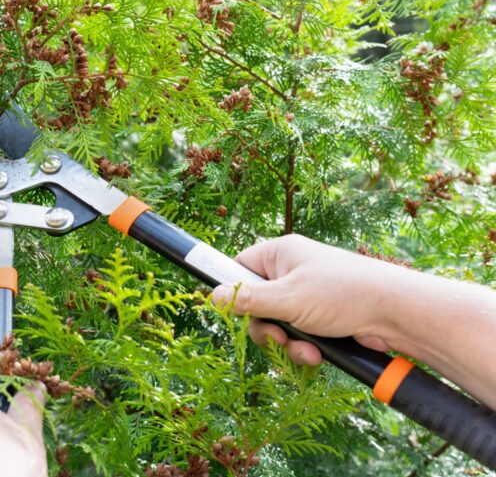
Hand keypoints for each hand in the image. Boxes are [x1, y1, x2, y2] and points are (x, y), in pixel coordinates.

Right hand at [211, 234, 403, 365]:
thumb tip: (212, 297)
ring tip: (305, 350)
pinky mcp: (319, 319)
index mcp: (281, 255)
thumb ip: (248, 300)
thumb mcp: (289, 298)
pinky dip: (302, 348)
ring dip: (285, 343)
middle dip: (265, 328)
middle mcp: (291, 273)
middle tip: (278, 337)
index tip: (232, 310)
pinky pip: (296, 336)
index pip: (239, 267)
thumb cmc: (344, 293)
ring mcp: (305, 297)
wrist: (397, 313)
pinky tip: (317, 354)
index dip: (233, 289)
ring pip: (275, 325)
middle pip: (254, 304)